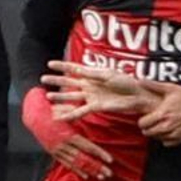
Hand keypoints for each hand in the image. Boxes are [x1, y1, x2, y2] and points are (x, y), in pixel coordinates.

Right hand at [22, 86, 112, 180]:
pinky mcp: (53, 153)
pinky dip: (76, 170)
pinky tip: (86, 176)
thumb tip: (92, 108)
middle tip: (109, 174)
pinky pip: (66, 164)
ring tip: (101, 177)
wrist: (34, 116)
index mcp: (68, 134)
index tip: (110, 160)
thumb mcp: (66, 110)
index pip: (88, 147)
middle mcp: (63, 145)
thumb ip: (78, 114)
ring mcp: (58, 150)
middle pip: (83, 159)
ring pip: (76, 164)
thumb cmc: (52, 111)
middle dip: (97, 167)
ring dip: (89, 171)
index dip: (99, 154)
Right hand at [43, 61, 162, 120]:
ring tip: (48, 96)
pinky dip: (70, 114)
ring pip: (72, 96)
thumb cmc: (126, 82)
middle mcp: (90, 85)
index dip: (62, 66)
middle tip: (43, 78)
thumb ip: (92, 74)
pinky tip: (60, 116)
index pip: (74, 68)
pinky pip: (80, 110)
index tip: (50, 63)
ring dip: (60, 96)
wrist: (137, 96)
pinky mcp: (96, 107)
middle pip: (69, 82)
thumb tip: (77, 70)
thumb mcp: (108, 75)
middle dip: (57, 80)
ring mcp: (91, 96)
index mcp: (93, 74)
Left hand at [138, 84, 180, 144]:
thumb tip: (140, 80)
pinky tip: (169, 130)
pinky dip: (165, 138)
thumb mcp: (171, 88)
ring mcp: (175, 133)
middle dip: (147, 127)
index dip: (142, 120)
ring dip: (156, 133)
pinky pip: (166, 143)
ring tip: (161, 125)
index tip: (146, 117)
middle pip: (148, 133)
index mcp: (163, 114)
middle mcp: (168, 125)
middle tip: (152, 122)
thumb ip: (154, 85)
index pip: (142, 124)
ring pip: (156, 138)